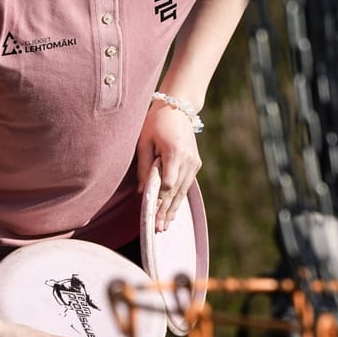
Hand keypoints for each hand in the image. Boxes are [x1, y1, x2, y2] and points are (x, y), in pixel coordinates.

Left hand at [137, 102, 201, 232]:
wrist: (178, 107)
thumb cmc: (156, 122)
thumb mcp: (144, 141)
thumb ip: (143, 167)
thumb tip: (141, 192)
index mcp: (174, 152)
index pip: (167, 184)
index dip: (158, 200)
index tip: (150, 214)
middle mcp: (188, 160)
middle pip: (176, 191)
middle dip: (166, 211)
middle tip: (158, 229)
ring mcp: (194, 162)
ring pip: (182, 191)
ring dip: (173, 209)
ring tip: (165, 226)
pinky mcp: (195, 163)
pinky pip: (186, 185)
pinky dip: (179, 198)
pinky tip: (172, 211)